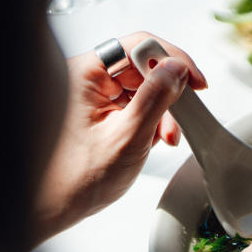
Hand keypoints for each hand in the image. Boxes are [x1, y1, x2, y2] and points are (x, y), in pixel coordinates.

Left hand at [33, 32, 207, 243]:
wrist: (55, 205)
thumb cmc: (78, 178)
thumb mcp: (128, 137)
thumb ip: (155, 99)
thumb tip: (177, 69)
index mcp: (85, 75)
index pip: (138, 47)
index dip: (172, 59)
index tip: (195, 81)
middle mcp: (89, 79)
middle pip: (143, 67)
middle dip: (169, 93)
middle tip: (180, 120)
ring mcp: (96, 95)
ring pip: (144, 87)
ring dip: (163, 110)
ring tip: (165, 138)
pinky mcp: (104, 111)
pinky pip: (138, 104)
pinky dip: (153, 120)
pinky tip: (154, 139)